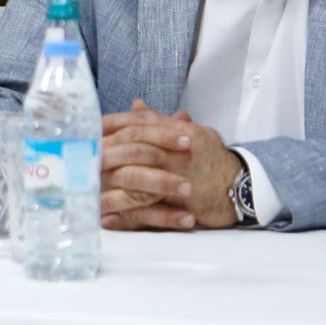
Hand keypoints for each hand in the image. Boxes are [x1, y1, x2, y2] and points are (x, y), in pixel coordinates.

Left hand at [98, 99, 241, 230]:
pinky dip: (128, 217)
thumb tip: (136, 105)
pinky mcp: (185, 207)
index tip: (88, 131)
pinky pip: (152, 213)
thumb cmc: (212, 158)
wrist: (243, 186)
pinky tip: (107, 219)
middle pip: (137, 151)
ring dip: (112, 190)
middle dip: (106, 156)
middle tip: (82, 160)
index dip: (111, 127)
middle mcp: (180, 155)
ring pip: (141, 183)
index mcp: (179, 133)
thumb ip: (161, 121)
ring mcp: (182, 181)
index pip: (140, 125)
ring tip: (87, 194)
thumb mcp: (192, 132)